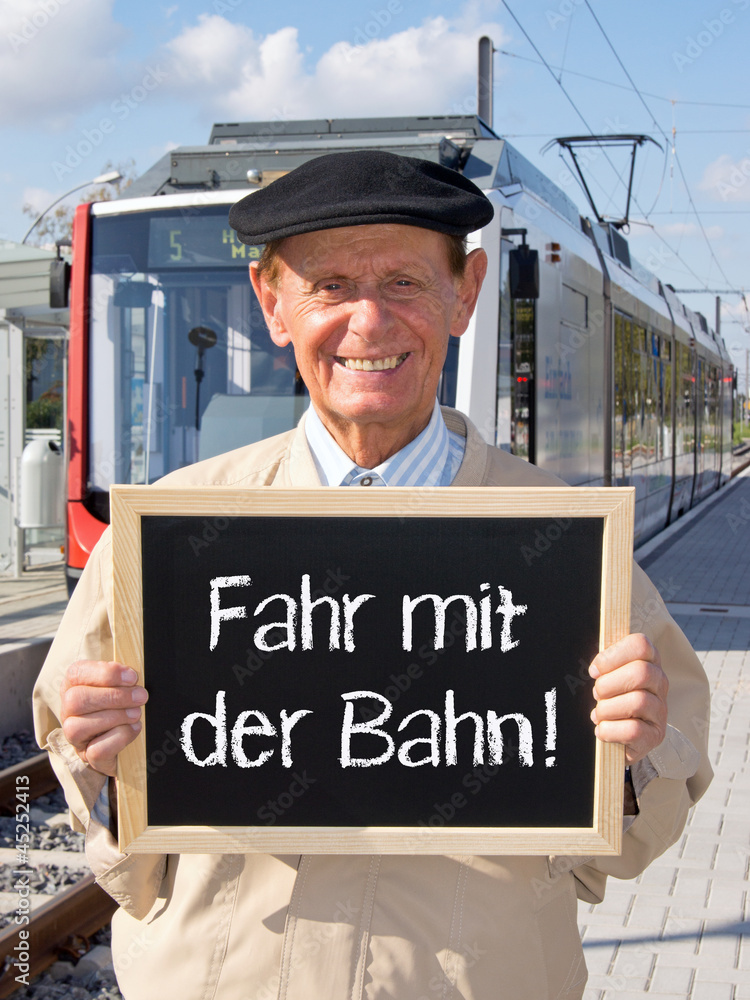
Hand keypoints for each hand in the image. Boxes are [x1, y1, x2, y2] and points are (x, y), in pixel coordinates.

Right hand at [60, 661, 147, 777]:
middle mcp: (68, 712)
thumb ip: (122, 680)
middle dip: (113, 696)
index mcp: (73, 687)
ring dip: (114, 717)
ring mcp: (74, 737)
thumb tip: (132, 677)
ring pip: (78, 727)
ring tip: (136, 714)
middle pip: (75, 700)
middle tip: (140, 696)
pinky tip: (133, 729)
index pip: (76, 673)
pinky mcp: (88, 757)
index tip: (132, 677)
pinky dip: (119, 737)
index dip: (105, 673)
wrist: (128, 744)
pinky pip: (96, 751)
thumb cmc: (122, 707)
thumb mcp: (121, 688)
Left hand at [589, 633, 667, 765]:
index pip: (641, 644)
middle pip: (641, 672)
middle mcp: (660, 683)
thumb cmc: (612, 698)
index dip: (613, 655)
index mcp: (649, 661)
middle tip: (597, 694)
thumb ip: (605, 664)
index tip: (595, 670)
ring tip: (600, 714)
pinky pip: (633, 730)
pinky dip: (610, 730)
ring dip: (607, 709)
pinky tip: (603, 729)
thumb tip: (596, 668)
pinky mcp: (655, 735)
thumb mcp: (608, 675)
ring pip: (637, 701)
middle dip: (608, 684)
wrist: (622, 734)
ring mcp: (661, 710)